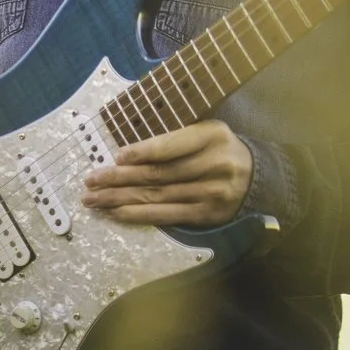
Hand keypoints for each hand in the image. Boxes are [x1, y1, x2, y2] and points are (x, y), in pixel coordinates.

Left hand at [83, 120, 252, 227]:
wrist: (257, 178)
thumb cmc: (220, 150)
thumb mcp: (207, 132)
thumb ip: (176, 140)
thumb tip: (129, 155)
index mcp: (212, 136)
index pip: (172, 145)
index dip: (144, 151)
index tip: (117, 156)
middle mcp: (213, 164)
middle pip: (159, 174)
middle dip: (120, 178)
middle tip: (91, 180)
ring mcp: (210, 192)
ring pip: (157, 196)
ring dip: (121, 199)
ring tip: (94, 199)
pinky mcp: (205, 215)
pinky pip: (165, 216)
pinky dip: (138, 215)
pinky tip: (116, 213)